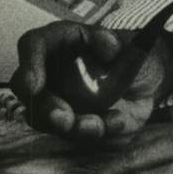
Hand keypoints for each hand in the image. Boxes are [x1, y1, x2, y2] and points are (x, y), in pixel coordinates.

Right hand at [10, 21, 172, 140]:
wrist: (143, 77)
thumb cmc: (126, 52)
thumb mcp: (126, 38)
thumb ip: (114, 41)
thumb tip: (108, 47)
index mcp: (58, 41)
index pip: (32, 44)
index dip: (29, 64)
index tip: (33, 85)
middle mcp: (49, 72)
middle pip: (30, 93)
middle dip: (45, 109)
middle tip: (64, 117)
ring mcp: (57, 101)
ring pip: (48, 121)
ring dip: (71, 126)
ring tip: (97, 124)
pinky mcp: (73, 123)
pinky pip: (77, 134)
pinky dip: (97, 130)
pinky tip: (117, 119)